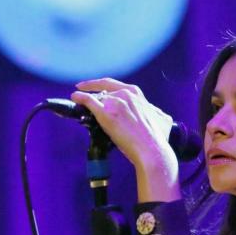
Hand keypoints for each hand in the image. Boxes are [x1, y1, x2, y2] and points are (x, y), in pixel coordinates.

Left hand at [72, 78, 180, 201]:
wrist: (152, 149)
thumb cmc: (158, 138)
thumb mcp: (161, 117)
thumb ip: (153, 111)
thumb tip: (154, 112)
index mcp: (136, 94)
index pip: (114, 85)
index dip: (101, 84)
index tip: (94, 85)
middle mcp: (125, 94)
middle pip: (103, 91)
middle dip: (92, 90)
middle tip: (83, 90)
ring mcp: (115, 103)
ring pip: (96, 98)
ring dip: (87, 101)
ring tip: (79, 104)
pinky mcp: (106, 113)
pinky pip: (89, 101)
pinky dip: (80, 98)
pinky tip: (75, 97)